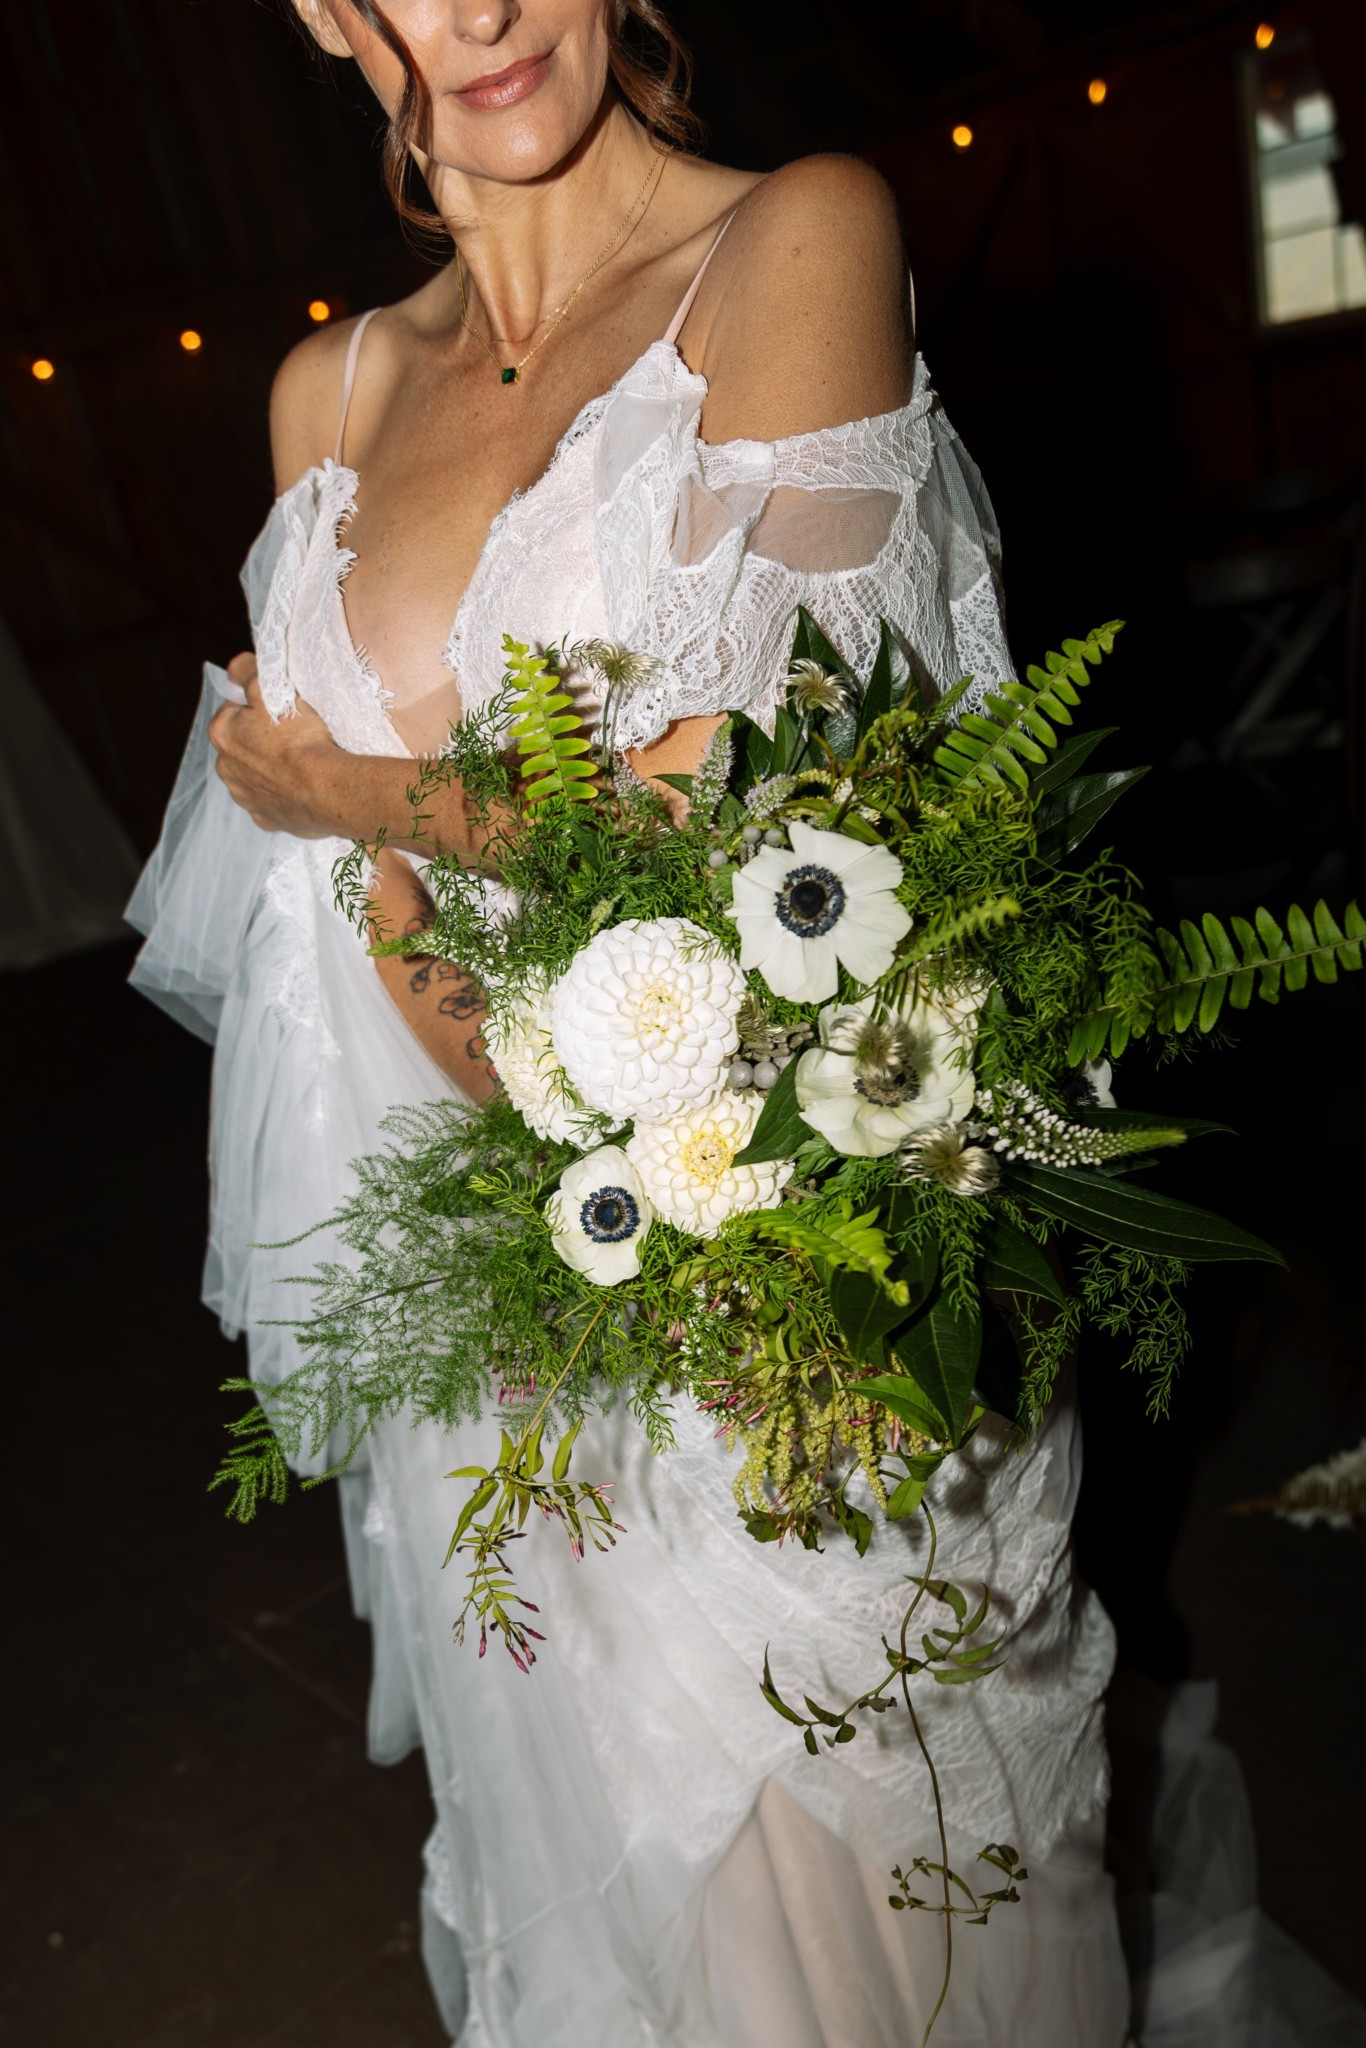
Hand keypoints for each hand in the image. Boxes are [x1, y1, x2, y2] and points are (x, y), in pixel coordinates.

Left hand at [208, 652, 344, 836]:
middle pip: (242, 745)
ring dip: (270, 769)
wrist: (325, 787)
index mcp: (222, 734)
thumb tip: (236, 666)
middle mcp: (226, 768)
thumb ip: (247, 671)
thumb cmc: (299, 737)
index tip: (279, 709)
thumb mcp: (271, 689)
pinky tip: (300, 787)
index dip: (257, 707)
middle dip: (261, 740)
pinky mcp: (267, 820)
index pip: (234, 710)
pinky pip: (271, 803)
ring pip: (255, 776)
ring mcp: (245, 798)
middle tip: (292, 735)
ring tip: (299, 762)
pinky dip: (282, 795)